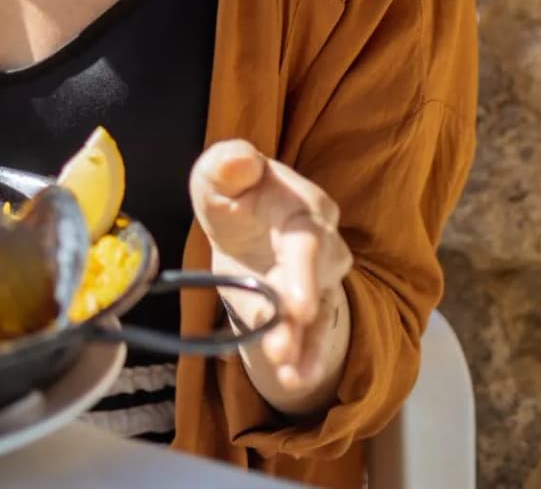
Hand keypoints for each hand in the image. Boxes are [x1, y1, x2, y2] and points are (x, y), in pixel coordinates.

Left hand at [190, 140, 352, 400]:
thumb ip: (227, 163)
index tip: (295, 298)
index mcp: (306, 207)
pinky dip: (303, 360)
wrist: (245, 227)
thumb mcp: (218, 174)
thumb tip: (239, 161)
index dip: (304, 265)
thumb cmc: (235, 194)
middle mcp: (322, 246)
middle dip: (305, 299)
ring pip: (315, 314)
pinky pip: (310, 339)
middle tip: (296, 320)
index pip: (309, 234)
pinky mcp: (306, 312)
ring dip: (302, 341)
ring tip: (288, 369)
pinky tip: (292, 380)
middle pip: (318, 275)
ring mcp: (318, 283)